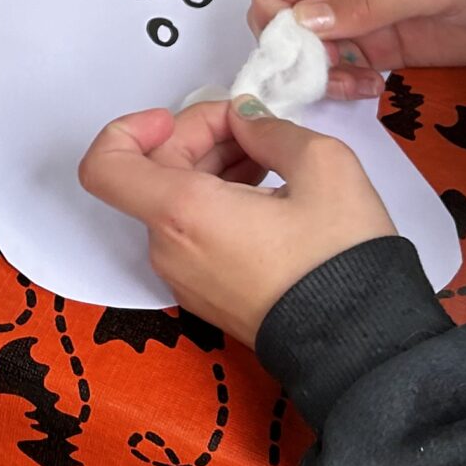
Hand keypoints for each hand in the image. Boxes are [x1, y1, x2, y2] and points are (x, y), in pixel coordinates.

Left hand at [79, 99, 395, 345]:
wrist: (360, 347)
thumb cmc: (340, 260)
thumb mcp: (324, 166)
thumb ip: (271, 127)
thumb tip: (244, 118)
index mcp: (184, 213)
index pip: (104, 165)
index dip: (129, 128)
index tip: (172, 118)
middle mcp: (169, 248)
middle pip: (152, 172)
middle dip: (198, 136)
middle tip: (257, 127)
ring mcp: (183, 277)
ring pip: (175, 201)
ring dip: (213, 167)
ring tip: (273, 159)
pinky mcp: (204, 295)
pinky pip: (192, 233)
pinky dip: (218, 202)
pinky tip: (269, 195)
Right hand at [250, 0, 465, 90]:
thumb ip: (366, 3)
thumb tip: (298, 23)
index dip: (270, 10)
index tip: (287, 48)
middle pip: (284, 12)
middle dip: (291, 48)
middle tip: (320, 75)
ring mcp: (359, 13)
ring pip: (306, 45)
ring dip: (317, 70)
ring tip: (352, 84)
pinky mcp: (378, 43)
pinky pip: (337, 65)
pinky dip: (341, 82)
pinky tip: (371, 87)